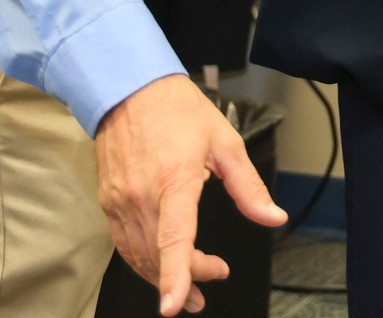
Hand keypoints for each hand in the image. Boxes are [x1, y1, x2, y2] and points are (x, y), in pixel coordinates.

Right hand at [95, 74, 286, 316]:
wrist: (130, 88)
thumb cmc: (178, 110)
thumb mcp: (225, 142)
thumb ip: (249, 187)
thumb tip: (273, 217)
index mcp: (174, 180)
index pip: (173, 239)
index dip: (176, 276)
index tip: (176, 305)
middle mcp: (142, 196)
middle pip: (160, 256)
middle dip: (189, 278)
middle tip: (215, 275)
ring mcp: (121, 201)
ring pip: (139, 256)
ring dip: (164, 277)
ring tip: (191, 288)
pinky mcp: (109, 202)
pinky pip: (125, 244)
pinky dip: (144, 261)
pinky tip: (161, 264)